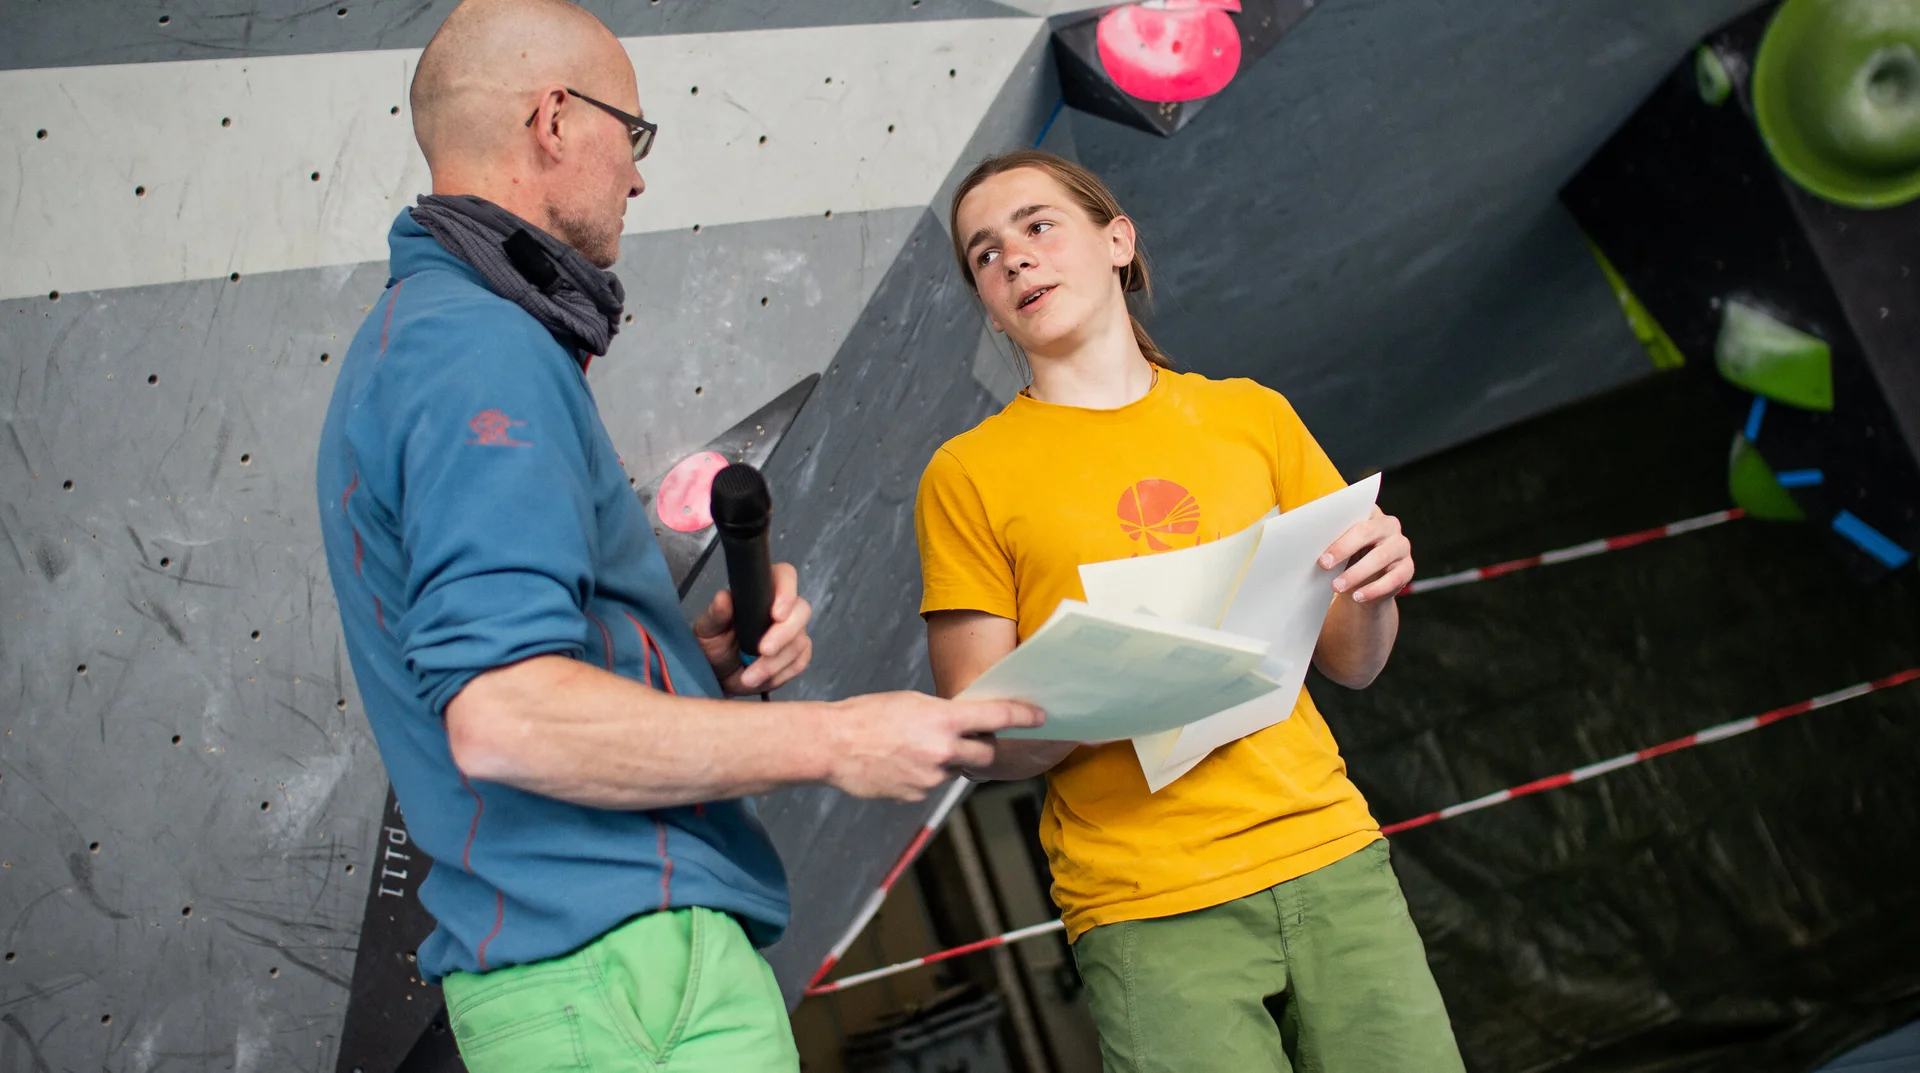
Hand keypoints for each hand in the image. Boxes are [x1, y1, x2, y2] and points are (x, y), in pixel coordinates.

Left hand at [693, 562, 813, 694]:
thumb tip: (723, 598)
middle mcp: (782, 608)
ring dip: (774, 663)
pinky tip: (760, 679)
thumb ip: (716, 614)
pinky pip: (799, 663)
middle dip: (784, 634)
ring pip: (799, 642)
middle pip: (801, 611)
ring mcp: (792, 631)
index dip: (787, 592)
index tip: (776, 614)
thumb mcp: (707, 629)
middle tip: (763, 651)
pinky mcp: (796, 655)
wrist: (717, 673)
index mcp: (761, 591)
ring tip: (748, 676)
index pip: (785, 576)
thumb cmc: (713, 644)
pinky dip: (780, 674)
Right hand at [820, 692, 1045, 800]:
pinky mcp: (916, 796)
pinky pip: (932, 785)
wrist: (833, 745)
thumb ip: (943, 715)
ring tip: (913, 748)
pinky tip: (900, 763)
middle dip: (983, 748)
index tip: (1040, 717)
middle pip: (985, 755)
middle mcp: (943, 751)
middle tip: (970, 739)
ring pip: (955, 771)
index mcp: (944, 720)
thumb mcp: (912, 703)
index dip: (1023, 717)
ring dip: (946, 762)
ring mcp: (931, 777)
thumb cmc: (867, 716)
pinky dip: (924, 775)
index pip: (997, 718)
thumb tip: (963, 724)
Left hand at [1319, 507, 1413, 603]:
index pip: (1355, 515)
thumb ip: (1332, 539)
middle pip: (1367, 532)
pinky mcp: (1407, 568)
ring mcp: (1401, 547)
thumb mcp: (1341, 546)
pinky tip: (1357, 596)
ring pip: (1379, 558)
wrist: (1366, 582)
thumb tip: (1311, 545)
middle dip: (1343, 549)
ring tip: (1336, 586)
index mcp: (1371, 513)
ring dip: (1355, 573)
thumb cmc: (1349, 557)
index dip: (1337, 529)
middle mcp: (1390, 526)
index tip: (1320, 547)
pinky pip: (1392, 579)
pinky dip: (1373, 590)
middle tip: (1324, 564)